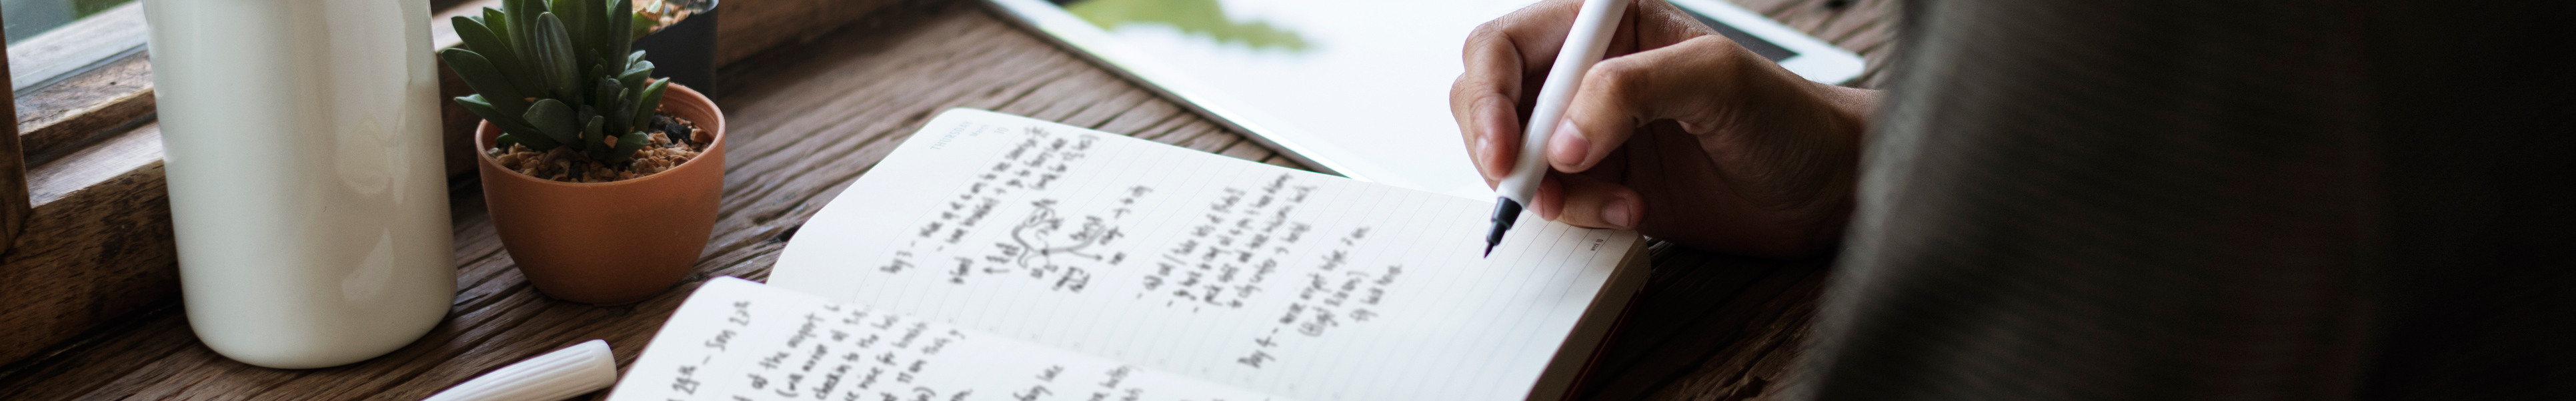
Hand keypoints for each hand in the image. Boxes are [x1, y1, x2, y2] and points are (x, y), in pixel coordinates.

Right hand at [1450, 0, 1878, 257]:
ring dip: (1550, 191)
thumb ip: (1632, 91)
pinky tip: (1629, 210)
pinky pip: (1552, 200)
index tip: (1508, 151)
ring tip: (1613, 201)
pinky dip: (1577, 214)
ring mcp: (1589, 129)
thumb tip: (1563, 136)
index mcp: (1604, 25)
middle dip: (1502, 149)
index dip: (1490, 98)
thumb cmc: (1788, 118)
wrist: (1825, 188)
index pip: (1505, 47)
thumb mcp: (1716, 81)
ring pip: (1515, 157)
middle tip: (1533, 189)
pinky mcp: (1600, 181)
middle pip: (1489, 100)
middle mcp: (1586, 73)